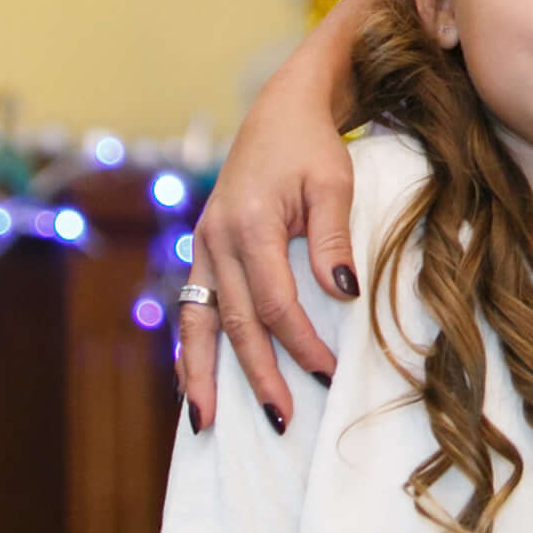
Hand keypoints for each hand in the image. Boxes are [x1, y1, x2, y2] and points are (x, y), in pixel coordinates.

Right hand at [175, 57, 353, 432]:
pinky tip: (191, 382)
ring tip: (206, 422)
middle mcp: (217, 239)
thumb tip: (344, 295)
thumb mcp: (334, 183)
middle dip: (256, 375)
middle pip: (235, 323)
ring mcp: (204, 244)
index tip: (327, 373)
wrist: (281, 109)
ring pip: (197, 320)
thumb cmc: (314, 146)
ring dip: (202, 373)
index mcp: (250, 225)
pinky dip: (189, 346)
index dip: (300, 343)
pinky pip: (190, 305)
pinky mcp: (204, 247)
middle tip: (281, 420)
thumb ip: (335, 239)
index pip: (274, 303)